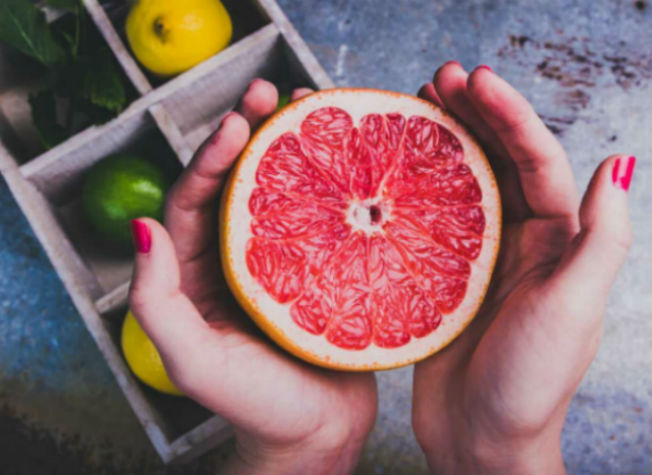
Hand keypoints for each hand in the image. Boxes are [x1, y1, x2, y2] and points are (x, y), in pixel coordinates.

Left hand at [128, 79, 376, 474]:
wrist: (317, 435)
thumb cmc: (255, 405)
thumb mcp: (192, 360)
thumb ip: (155, 300)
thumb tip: (142, 226)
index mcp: (197, 273)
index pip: (193, 201)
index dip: (210, 158)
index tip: (236, 123)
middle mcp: (237, 257)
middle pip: (238, 183)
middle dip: (251, 133)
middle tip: (269, 92)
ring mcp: (283, 259)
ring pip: (282, 190)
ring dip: (291, 146)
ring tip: (307, 104)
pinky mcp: (322, 266)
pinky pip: (321, 215)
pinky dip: (330, 182)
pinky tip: (346, 156)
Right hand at [412, 62, 633, 473]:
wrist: (481, 440)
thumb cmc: (530, 384)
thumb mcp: (573, 309)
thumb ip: (599, 239)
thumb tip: (618, 164)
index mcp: (558, 242)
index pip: (536, 161)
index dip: (510, 116)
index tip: (479, 81)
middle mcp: (521, 241)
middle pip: (499, 161)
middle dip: (475, 115)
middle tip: (441, 77)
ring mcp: (478, 256)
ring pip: (463, 184)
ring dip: (444, 142)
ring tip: (418, 103)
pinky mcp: (442, 277)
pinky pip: (429, 220)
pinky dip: (414, 189)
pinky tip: (393, 167)